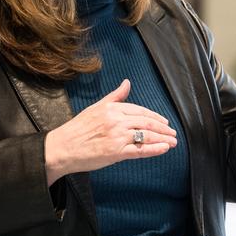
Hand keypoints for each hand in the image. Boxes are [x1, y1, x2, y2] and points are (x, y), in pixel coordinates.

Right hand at [43, 79, 176, 185]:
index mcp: (112, 108)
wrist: (62, 147)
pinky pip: (140, 150)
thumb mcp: (96, 107)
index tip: (164, 122)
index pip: (140, 111)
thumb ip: (115, 96)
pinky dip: (155, 149)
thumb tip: (127, 83)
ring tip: (173, 141)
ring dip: (163, 138)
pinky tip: (164, 149)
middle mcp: (117, 121)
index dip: (155, 116)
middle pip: (147, 122)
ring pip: (147, 135)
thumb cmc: (78, 129)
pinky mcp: (116, 152)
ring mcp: (117, 136)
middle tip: (173, 132)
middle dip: (163, 128)